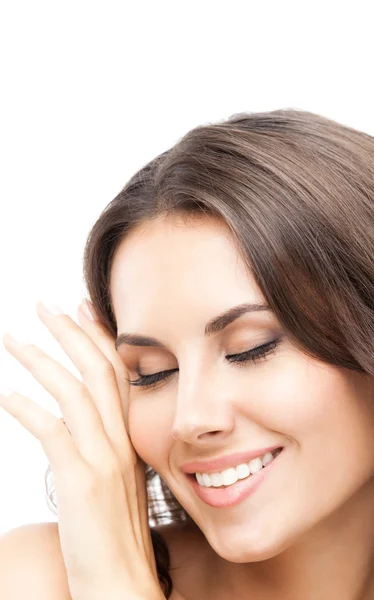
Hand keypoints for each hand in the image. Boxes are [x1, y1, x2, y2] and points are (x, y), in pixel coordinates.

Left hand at [0, 300, 163, 599]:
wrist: (122, 585)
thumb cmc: (114, 537)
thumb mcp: (116, 482)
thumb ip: (104, 447)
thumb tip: (78, 422)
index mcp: (129, 440)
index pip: (119, 374)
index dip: (99, 337)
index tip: (80, 308)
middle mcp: (120, 443)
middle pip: (98, 372)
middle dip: (70, 333)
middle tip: (44, 306)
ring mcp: (104, 460)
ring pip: (75, 394)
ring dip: (42, 361)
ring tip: (13, 340)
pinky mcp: (82, 481)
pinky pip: (53, 433)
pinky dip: (28, 409)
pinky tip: (6, 395)